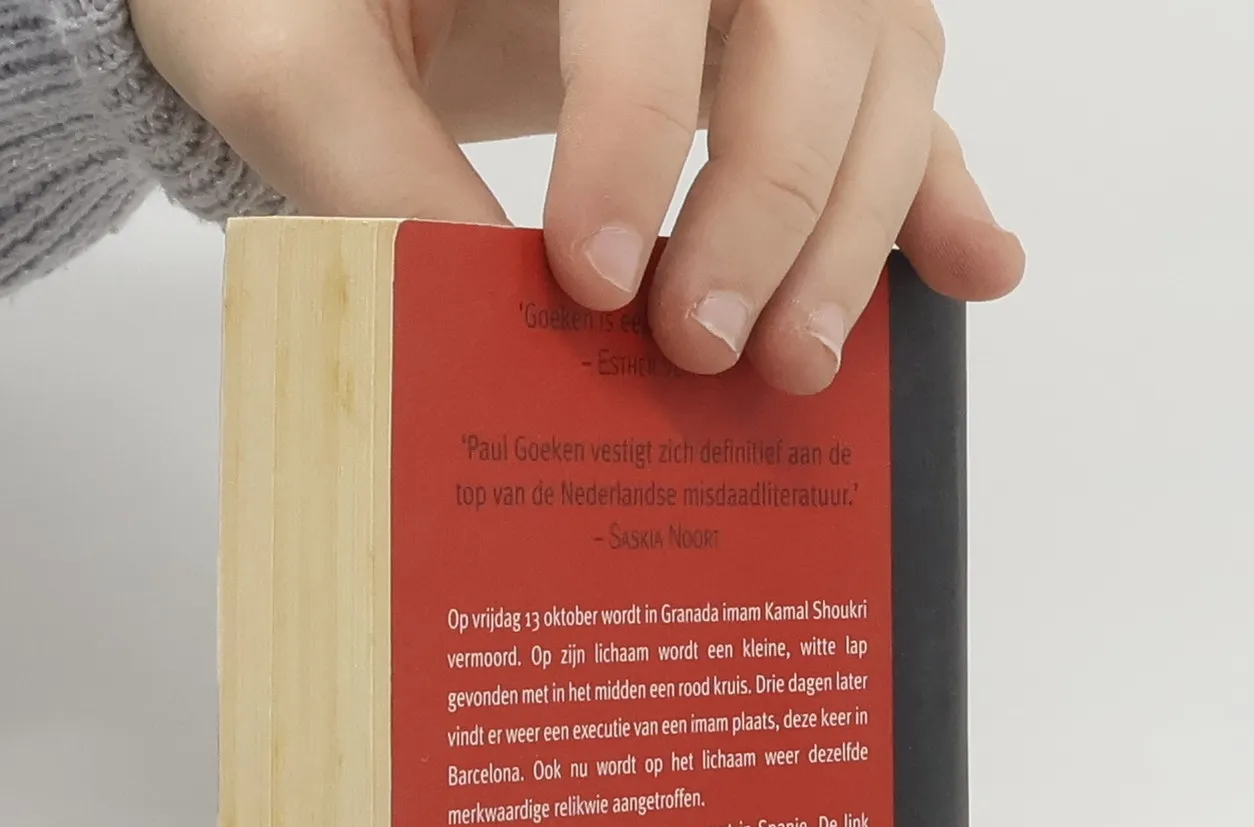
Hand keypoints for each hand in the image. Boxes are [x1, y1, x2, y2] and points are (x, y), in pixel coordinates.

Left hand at [130, 0, 1023, 392]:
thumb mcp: (280, 54)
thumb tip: (490, 318)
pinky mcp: (786, 40)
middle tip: (706, 354)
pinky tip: (972, 271)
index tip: (590, 281)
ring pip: (880, 65)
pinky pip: (895, 100)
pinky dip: (935, 189)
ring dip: (855, 225)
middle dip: (771, 202)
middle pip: (813, 23)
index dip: (639, 129)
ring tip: (799, 367)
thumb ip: (362, 161)